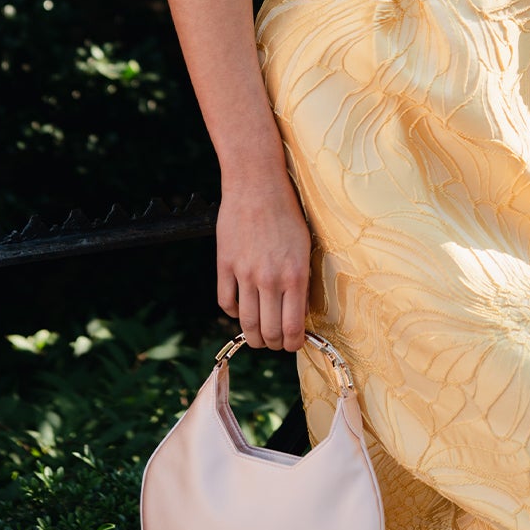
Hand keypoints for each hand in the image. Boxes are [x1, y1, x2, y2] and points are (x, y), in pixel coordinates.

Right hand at [216, 168, 310, 350]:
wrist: (257, 185)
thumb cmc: (287, 213)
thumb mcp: (304, 248)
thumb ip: (301, 281)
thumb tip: (297, 313)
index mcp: (296, 276)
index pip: (292, 328)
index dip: (293, 344)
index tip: (293, 344)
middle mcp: (270, 279)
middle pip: (268, 331)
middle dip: (273, 344)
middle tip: (275, 343)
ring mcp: (245, 273)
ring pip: (246, 322)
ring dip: (253, 336)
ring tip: (258, 336)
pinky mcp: (225, 264)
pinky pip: (226, 302)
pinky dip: (232, 313)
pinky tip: (240, 309)